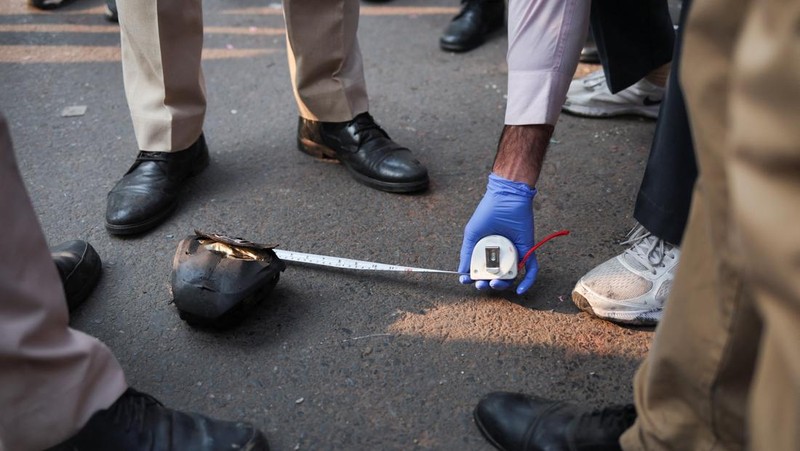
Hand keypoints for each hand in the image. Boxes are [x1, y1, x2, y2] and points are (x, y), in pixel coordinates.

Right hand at [457, 173, 538, 293]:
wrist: (506, 198)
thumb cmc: (487, 213)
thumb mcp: (472, 234)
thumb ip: (466, 253)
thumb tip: (462, 272)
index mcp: (485, 251)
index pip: (479, 271)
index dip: (472, 278)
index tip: (466, 281)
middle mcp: (500, 255)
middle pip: (494, 277)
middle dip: (486, 284)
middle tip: (481, 284)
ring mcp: (514, 254)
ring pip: (510, 277)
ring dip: (502, 285)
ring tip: (494, 284)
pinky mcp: (527, 251)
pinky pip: (530, 271)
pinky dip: (527, 283)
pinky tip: (520, 290)